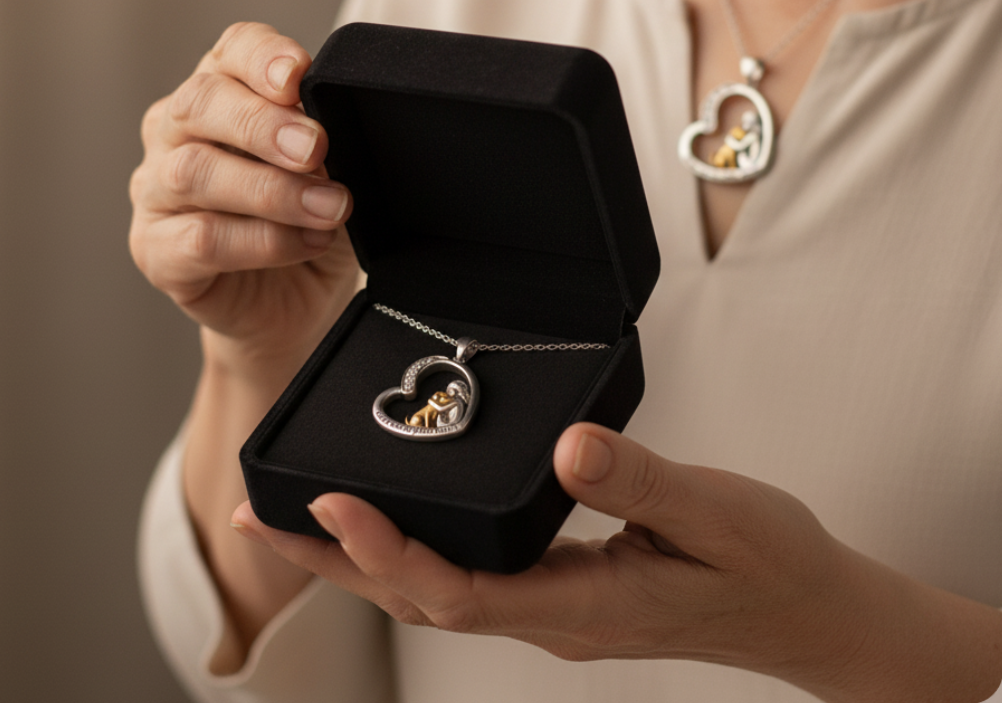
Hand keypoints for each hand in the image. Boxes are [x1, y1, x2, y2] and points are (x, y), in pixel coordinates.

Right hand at [129, 22, 358, 381]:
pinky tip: (305, 243)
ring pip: (194, 172)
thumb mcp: (331, 170)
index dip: (263, 57)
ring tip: (329, 208)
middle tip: (317, 148)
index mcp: (222, 93)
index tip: (299, 75)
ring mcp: (156, 191)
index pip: (232, 51)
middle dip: (263, 124)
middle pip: (200, 103)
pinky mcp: (156, 250)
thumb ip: (324, 139)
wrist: (295, 304)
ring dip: (271, 190)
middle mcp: (176, 132)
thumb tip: (335, 125)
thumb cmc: (309, 220)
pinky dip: (261, 241)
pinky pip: (199, 239)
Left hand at [230, 422, 1001, 702]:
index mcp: (579, 604)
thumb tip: (568, 448)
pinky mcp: (562, 587)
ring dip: (363, 556)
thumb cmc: (766, 562)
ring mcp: (553, 607)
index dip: (386, 552)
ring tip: (297, 517)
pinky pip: (466, 574)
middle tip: (256, 517)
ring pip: (435, 589)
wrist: (807, 608)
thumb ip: (640, 483)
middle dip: (336, 561)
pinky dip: (413, 549)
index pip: (456, 591)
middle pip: (418, 597)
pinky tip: (395, 521)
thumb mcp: (714, 513)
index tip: (330, 506)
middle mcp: (550, 615)